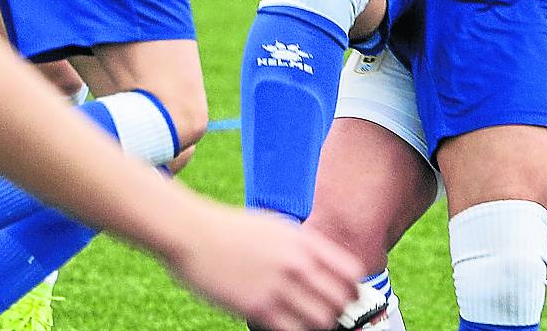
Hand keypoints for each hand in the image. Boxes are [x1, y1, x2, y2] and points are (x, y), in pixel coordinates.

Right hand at [166, 203, 361, 330]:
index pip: (351, 272)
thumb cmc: (231, 229)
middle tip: (325, 316)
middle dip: (338, 312)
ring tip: (303, 322)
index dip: (353, 290)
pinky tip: (282, 326)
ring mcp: (278, 286)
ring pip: (321, 322)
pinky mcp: (257, 307)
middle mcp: (296, 263)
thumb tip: (322, 266)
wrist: (193, 232)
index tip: (345, 298)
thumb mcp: (275, 226)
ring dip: (317, 326)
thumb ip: (301, 246)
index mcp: (303, 241)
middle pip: (341, 302)